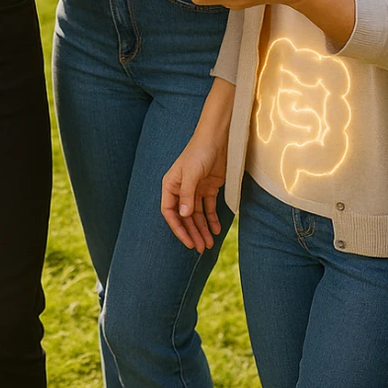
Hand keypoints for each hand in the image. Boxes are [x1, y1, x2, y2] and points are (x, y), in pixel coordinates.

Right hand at [161, 134, 226, 252]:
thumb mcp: (191, 173)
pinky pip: (208, 208)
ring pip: (197, 215)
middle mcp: (181, 190)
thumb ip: (187, 194)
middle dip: (192, 233)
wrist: (216, 139)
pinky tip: (217, 230)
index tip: (187, 242)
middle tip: (200, 248)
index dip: (178, 228)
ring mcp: (195, 190)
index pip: (170, 212)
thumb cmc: (198, 152)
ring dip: (202, 229)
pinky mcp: (208, 188)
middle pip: (185, 217)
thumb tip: (184, 215)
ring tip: (209, 244)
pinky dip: (212, 219)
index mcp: (171, 186)